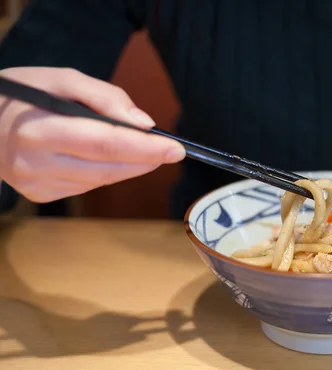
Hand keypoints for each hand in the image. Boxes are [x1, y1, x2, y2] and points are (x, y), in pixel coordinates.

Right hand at [0, 67, 184, 202]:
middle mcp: (34, 164)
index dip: (145, 149)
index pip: (104, 144)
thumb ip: (104, 96)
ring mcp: (36, 184)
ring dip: (129, 167)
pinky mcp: (39, 194)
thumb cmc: (21, 94)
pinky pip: (86, 185)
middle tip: (171, 151)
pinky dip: (106, 172)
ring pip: (100, 181)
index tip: (175, 149)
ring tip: (144, 151)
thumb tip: (144, 125)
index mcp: (37, 129)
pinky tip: (108, 158)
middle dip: (145, 160)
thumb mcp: (60, 78)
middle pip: (107, 168)